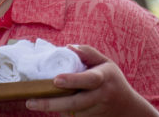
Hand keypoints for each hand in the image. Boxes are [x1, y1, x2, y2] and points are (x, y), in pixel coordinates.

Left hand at [25, 45, 158, 115]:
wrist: (127, 108)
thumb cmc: (112, 80)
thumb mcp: (106, 62)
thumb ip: (88, 53)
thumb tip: (68, 47)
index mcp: (104, 77)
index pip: (88, 79)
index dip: (72, 80)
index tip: (56, 79)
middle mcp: (100, 95)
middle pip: (74, 103)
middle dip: (51, 104)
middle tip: (31, 102)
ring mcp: (95, 111)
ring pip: (70, 111)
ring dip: (54, 107)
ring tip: (36, 102)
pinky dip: (62, 112)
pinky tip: (54, 105)